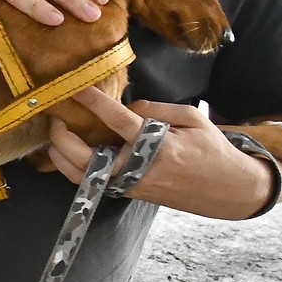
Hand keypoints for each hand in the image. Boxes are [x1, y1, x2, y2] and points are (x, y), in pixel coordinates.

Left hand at [45, 88, 273, 219]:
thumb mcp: (192, 119)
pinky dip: (74, 167)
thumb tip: (125, 107)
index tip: (76, 87)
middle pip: (85, 158)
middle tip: (54, 117)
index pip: (117, 120)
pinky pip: (92, 182)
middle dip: (62, 139)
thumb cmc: (212, 150)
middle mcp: (138, 168)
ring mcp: (130, 185)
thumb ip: (155, 109)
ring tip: (56, 133)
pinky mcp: (128, 194)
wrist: (228, 190)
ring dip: (61, 156)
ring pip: (82, 177)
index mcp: (157, 145)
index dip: (94, 102)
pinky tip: (68, 150)